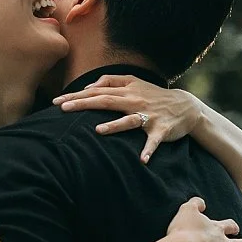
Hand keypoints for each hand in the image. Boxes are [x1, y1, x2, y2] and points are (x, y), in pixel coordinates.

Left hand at [54, 75, 203, 163]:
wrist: (185, 106)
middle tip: (63, 109)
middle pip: (106, 101)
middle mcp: (134, 101)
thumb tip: (89, 87)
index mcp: (126, 91)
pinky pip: (153, 141)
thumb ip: (111, 81)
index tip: (56, 101)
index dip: (76, 95)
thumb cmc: (154, 95)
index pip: (97, 92)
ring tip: (98, 131)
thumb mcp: (134, 82)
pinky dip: (148, 150)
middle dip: (84, 104)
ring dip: (114, 126)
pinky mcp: (160, 130)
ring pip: (129, 120)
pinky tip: (142, 160)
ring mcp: (148, 116)